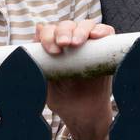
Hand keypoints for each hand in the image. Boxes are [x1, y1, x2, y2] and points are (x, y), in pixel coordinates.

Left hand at [39, 20, 114, 139]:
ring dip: (81, 30)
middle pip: (66, 25)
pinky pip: (106, 32)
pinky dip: (102, 30)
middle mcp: (70, 41)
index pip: (48, 31)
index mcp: (52, 46)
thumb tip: (32, 37)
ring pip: (85, 25)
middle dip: (63, 31)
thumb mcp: (43, 83)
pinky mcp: (105, 49)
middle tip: (63, 44)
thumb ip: (35, 64)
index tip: (52, 51)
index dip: (48, 36)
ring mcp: (88, 44)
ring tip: (78, 42)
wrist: (83, 115)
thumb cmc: (60, 98)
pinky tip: (97, 35)